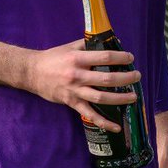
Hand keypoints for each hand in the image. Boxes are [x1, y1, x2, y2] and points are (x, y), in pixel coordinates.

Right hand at [0, 39, 139, 131]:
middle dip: (125, 78)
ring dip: (120, 98)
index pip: (104, 57)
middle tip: (137, 76)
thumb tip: (110, 41)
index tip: (130, 58)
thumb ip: (88, 44)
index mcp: (78, 59)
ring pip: (101, 97)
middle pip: (107, 78)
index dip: (120, 58)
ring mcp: (75, 91)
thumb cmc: (53, 58)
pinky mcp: (72, 103)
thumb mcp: (70, 46)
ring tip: (133, 97)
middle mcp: (77, 75)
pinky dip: (104, 122)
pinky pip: (90, 114)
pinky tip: (117, 127)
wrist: (31, 73)